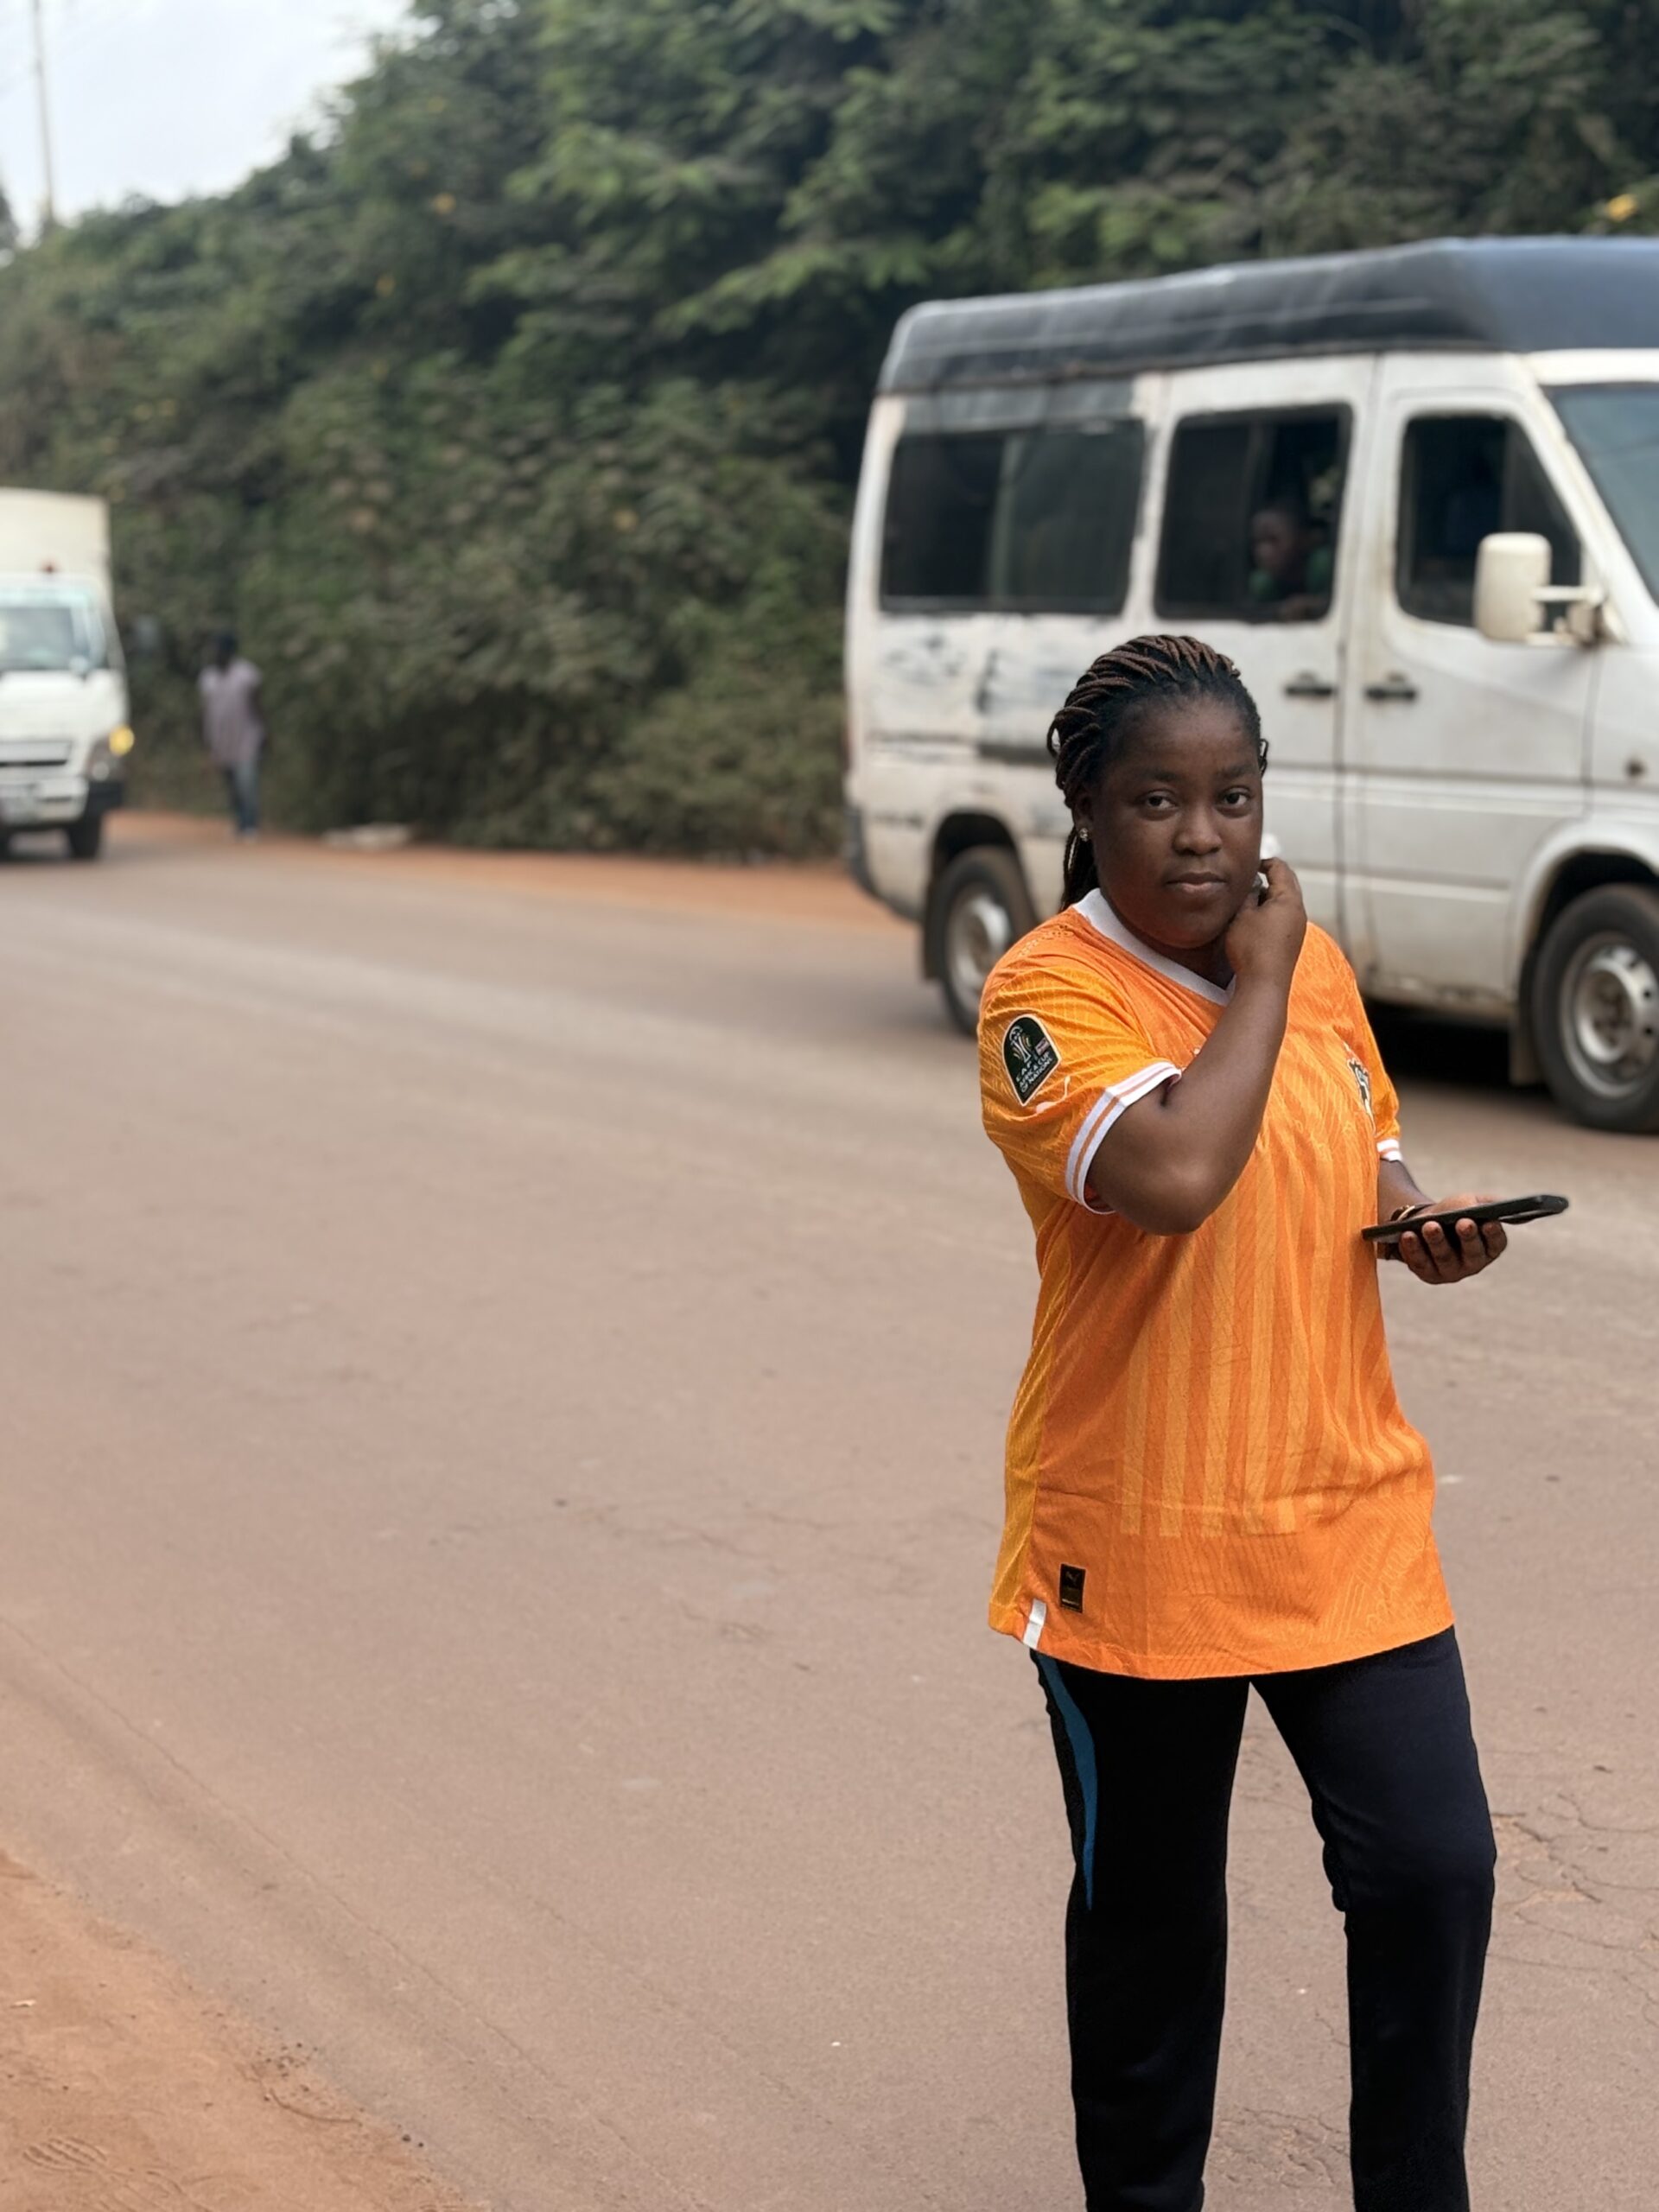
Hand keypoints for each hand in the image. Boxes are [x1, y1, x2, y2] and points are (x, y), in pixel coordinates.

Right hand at [1225, 856, 1306, 988]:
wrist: (1264, 983)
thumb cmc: (1252, 948)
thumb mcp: (1242, 915)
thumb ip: (1248, 895)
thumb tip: (1253, 886)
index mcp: (1289, 899)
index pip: (1281, 868)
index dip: (1264, 862)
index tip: (1248, 864)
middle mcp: (1299, 910)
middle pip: (1288, 882)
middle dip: (1271, 876)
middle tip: (1250, 876)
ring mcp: (1298, 926)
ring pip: (1286, 899)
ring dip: (1270, 894)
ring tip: (1250, 897)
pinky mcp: (1293, 938)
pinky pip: (1285, 914)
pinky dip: (1272, 909)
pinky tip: (1256, 917)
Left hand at [1387, 1194, 1507, 1283]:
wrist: (1425, 1221)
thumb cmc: (1453, 1211)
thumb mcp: (1468, 1201)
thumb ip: (1478, 1204)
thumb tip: (1475, 1209)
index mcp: (1489, 1246)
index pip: (1497, 1243)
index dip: (1494, 1234)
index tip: (1490, 1223)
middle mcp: (1473, 1263)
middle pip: (1473, 1254)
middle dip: (1468, 1238)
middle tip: (1464, 1223)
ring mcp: (1450, 1271)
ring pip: (1445, 1258)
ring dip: (1438, 1241)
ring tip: (1431, 1226)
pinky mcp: (1428, 1274)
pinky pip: (1420, 1263)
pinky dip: (1413, 1249)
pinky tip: (1408, 1235)